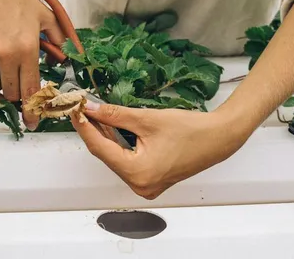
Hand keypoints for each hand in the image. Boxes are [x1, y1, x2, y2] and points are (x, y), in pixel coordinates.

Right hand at [0, 0, 64, 128]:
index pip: (30, 90)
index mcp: (26, 49)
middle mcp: (4, 55)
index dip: (32, 110)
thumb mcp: (43, 16)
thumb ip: (57, 40)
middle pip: (11, 93)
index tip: (33, 122)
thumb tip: (63, 61)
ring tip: (3, 55)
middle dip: (16, 92)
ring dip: (1, 77)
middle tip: (18, 79)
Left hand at [70, 102, 254, 199]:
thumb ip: (114, 115)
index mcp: (138, 173)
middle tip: (82, 109)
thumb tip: (91, 109)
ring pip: (116, 158)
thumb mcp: (146, 119)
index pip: (100, 148)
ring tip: (93, 115)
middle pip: (107, 155)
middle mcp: (140, 185)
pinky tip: (110, 128)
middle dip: (94, 131)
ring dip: (105, 137)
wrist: (218, 138)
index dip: (85, 127)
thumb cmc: (189, 130)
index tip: (75, 110)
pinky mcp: (151, 180)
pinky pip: (127, 161)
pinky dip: (119, 145)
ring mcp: (146, 185)